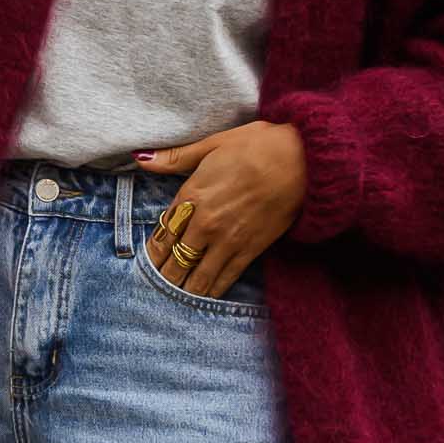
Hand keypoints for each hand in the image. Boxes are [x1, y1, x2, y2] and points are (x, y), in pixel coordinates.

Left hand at [136, 119, 306, 295]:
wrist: (302, 159)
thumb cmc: (258, 145)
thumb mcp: (212, 144)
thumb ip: (175, 157)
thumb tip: (141, 158)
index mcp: (191, 195)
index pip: (162, 233)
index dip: (151, 251)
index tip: (145, 262)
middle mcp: (204, 223)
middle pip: (175, 259)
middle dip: (163, 274)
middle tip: (153, 287)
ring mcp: (227, 241)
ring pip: (196, 275)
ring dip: (182, 288)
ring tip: (172, 298)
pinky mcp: (250, 251)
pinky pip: (224, 278)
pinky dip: (211, 290)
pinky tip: (202, 297)